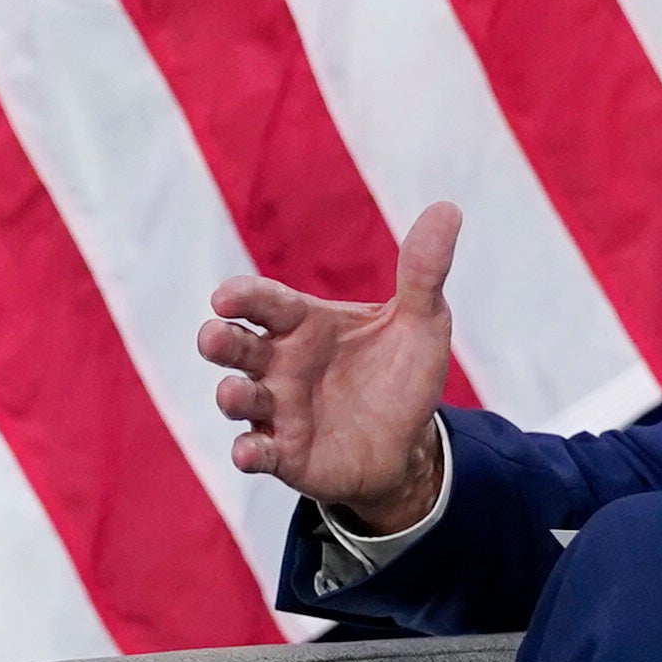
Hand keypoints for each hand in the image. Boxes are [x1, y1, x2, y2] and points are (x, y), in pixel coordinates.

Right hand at [202, 203, 464, 530]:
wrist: (409, 444)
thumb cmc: (401, 374)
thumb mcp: (422, 322)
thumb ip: (423, 272)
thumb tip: (448, 208)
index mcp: (303, 324)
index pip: (265, 302)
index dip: (242, 297)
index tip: (225, 297)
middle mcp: (279, 363)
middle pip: (237, 345)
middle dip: (220, 340)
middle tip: (213, 336)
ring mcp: (276, 409)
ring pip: (239, 397)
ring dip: (231, 395)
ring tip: (233, 393)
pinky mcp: (283, 453)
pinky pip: (256, 451)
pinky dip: (249, 452)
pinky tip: (251, 453)